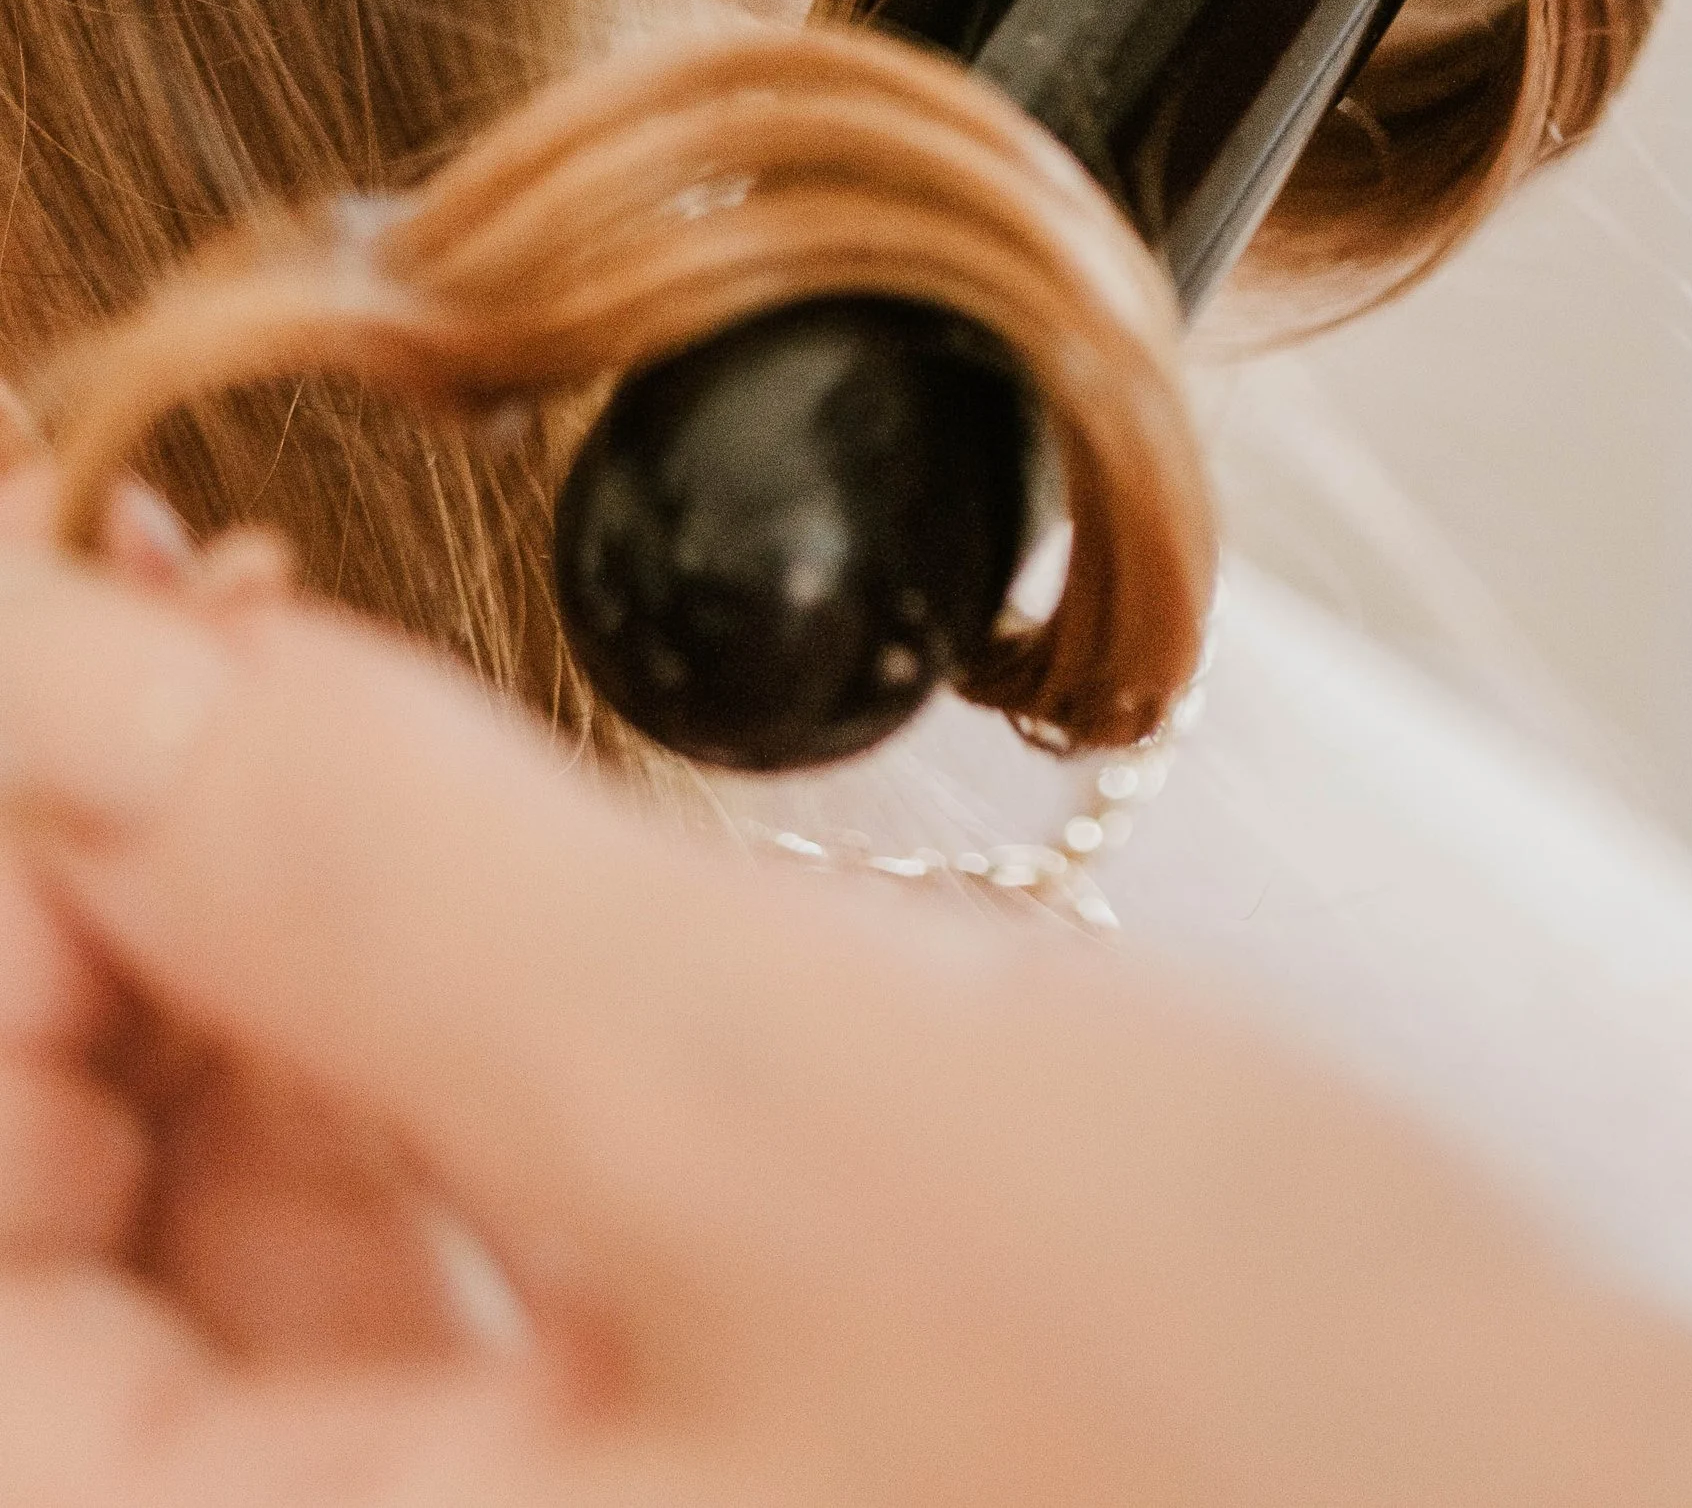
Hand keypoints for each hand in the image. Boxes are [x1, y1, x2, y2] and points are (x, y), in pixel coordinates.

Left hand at [0, 482, 1691, 1506]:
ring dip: (201, 951)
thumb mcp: (776, 1111)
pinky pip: (336, 1297)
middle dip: (82, 893)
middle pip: (30, 1253)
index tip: (48, 557)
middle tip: (170, 576)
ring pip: (163, 1260)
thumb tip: (44, 648)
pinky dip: (348, 1055)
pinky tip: (418, 873)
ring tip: (286, 677)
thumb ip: (359, 870)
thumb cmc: (1286, 1478)